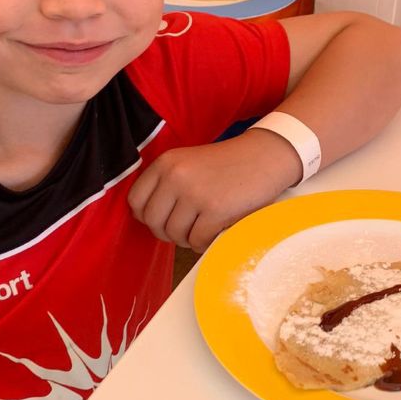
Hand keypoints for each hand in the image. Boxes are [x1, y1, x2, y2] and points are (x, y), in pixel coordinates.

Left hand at [128, 133, 301, 250]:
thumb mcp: (188, 163)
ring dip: (187, 238)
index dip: (148, 216)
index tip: (164, 218)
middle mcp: (176, 176)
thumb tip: (145, 218)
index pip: (136, 201)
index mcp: (166, 163)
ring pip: (175, 235)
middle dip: (168, 232)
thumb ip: (165, 184)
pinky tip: (216, 231)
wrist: (264, 157)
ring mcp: (195, 194)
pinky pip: (196, 241)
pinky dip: (205, 242)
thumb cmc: (227, 165)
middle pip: (153, 222)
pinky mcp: (216, 211)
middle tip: (186, 228)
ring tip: (203, 227)